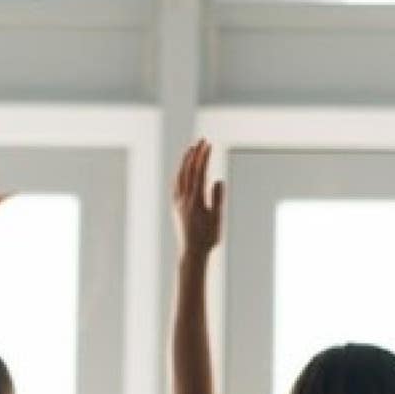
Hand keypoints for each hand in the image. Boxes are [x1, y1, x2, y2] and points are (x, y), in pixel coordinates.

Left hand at [174, 140, 224, 255]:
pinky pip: (176, 184)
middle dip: (195, 154)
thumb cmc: (208, 238)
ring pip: (180, 176)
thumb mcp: (217, 219)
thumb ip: (217, 199)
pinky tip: (183, 169)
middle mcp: (184, 199)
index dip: (203, 157)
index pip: (199, 173)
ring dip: (186, 161)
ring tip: (191, 149)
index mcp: (195, 201)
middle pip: (188, 170)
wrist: (192, 253)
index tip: (209, 145)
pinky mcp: (175, 206)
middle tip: (201, 140)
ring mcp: (178, 202)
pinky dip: (180, 173)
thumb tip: (218, 180)